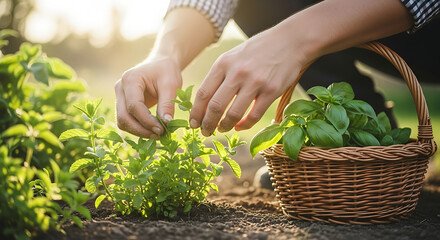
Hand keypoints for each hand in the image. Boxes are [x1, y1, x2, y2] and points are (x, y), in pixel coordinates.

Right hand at [115, 56, 181, 137]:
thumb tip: (166, 124)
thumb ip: (167, 104)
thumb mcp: (171, 85)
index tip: (162, 130)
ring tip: (157, 134)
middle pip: (123, 116)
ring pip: (122, 121)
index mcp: (130, 80)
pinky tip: (152, 130)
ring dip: (138, 131)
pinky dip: (138, 128)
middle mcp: (120, 88)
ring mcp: (120, 96)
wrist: (161, 64)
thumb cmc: (166, 72)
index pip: (134, 106)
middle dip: (140, 130)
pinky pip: (127, 120)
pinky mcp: (123, 104)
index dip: (147, 121)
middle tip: (159, 135)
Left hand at [189, 27, 304, 135]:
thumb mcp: (233, 56)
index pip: (203, 93)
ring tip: (222, 129)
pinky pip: (254, 116)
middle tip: (205, 132)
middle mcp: (237, 73)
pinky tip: (240, 126)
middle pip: (215, 106)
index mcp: (223, 63)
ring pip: (233, 114)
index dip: (196, 112)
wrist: (289, 41)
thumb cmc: (257, 51)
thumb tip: (204, 103)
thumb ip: (219, 76)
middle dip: (207, 124)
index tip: (193, 123)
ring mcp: (255, 82)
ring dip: (224, 126)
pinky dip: (244, 125)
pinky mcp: (271, 91)